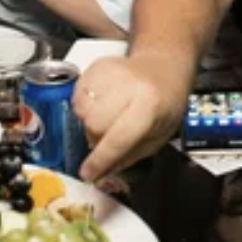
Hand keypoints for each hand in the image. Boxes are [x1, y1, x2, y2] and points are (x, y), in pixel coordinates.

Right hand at [74, 55, 190, 181]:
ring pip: (82, 111)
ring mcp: (112, 73)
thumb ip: (129, 157)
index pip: (119, 138)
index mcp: (150, 105)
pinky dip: (84, 106)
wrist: (163, 68)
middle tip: (109, 136)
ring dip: (89, 122)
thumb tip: (102, 175)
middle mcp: (130, 86)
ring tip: (107, 117)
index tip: (88, 173)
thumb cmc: (164, 102)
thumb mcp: (158, 136)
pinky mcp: (98, 66)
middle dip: (96, 138)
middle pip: (95, 125)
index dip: (100, 160)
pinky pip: (77, 95)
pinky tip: (101, 103)